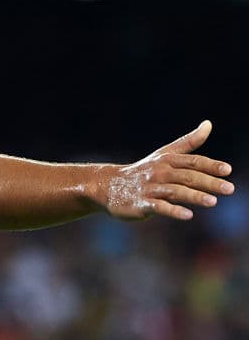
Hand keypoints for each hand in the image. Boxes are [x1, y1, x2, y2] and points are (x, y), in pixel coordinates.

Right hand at [106, 120, 234, 220]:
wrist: (109, 185)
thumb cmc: (143, 170)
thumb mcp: (164, 154)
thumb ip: (188, 142)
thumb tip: (209, 123)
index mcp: (167, 160)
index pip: (193, 161)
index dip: (210, 165)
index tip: (228, 170)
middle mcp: (159, 172)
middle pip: (187, 176)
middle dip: (209, 182)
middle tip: (229, 189)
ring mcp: (149, 188)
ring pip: (174, 191)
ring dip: (194, 196)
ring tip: (213, 202)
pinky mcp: (141, 204)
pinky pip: (158, 207)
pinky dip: (173, 210)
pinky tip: (187, 215)